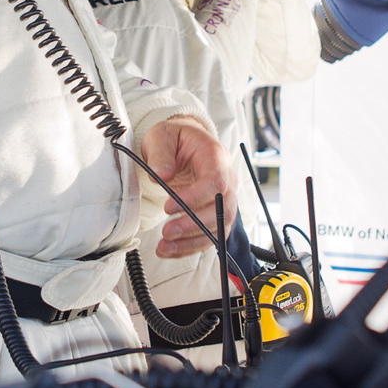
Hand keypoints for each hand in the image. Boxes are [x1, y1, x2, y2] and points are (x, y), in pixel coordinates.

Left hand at [139, 117, 237, 257]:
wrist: (183, 145)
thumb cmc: (175, 139)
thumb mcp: (162, 137)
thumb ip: (161, 154)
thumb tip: (162, 174)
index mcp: (215, 156)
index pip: (215, 181)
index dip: (195, 197)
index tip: (169, 206)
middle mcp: (226, 179)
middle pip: (222, 209)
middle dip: (194, 225)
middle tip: (167, 231)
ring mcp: (224, 198)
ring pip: (219, 227)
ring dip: (192, 241)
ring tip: (165, 246)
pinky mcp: (216, 214)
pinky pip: (211, 235)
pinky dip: (190, 246)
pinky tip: (170, 250)